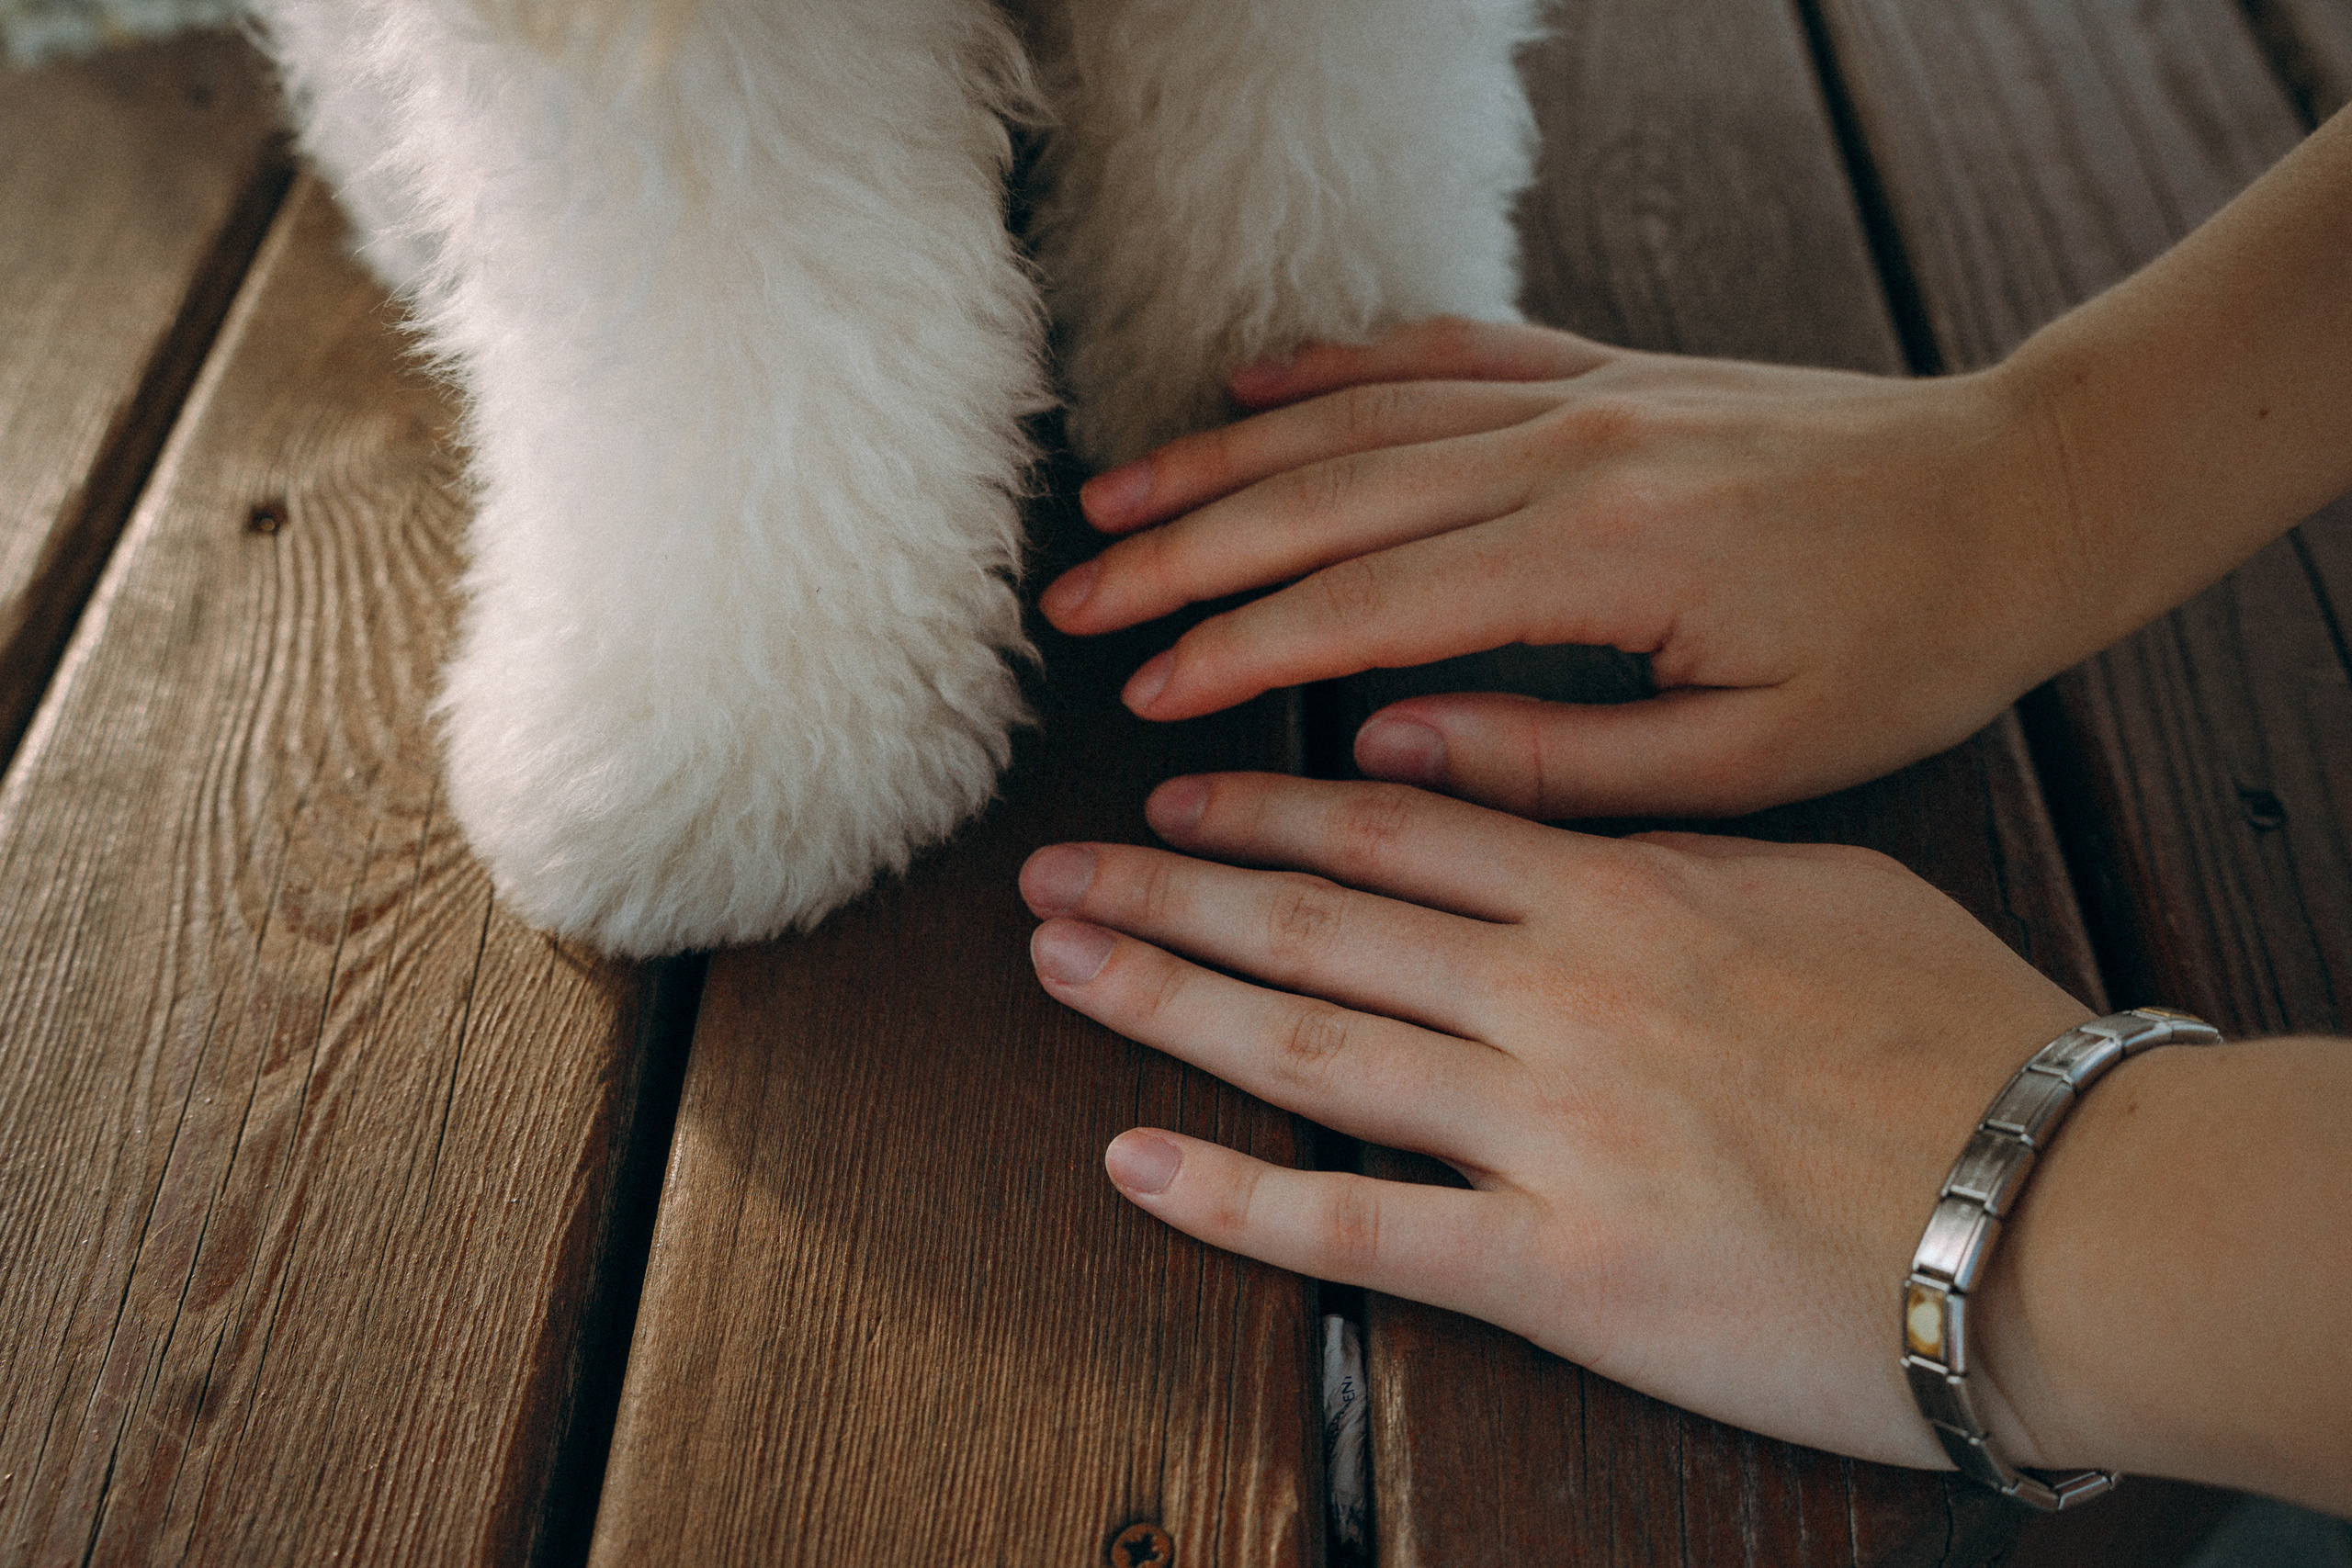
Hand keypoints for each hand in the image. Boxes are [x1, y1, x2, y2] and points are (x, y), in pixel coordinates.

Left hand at [1019, 772, 2093, 1467]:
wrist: (2068, 1209)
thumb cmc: (1965, 1040)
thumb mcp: (1820, 884)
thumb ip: (1669, 849)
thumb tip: (1564, 826)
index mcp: (1619, 893)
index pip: (1396, 834)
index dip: (1263, 812)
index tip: (1173, 796)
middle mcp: (1554, 996)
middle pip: (1315, 926)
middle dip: (1167, 890)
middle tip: (1052, 870)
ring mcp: (1544, 1130)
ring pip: (1306, 1048)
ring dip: (1163, 999)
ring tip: (1058, 964)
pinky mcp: (1558, 1270)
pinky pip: (1358, 1230)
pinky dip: (1231, 1197)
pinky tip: (1131, 1161)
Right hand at [1041, 318, 2101, 817]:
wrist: (2024, 498)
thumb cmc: (1906, 645)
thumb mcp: (1748, 755)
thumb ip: (1554, 762)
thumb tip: (1383, 753)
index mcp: (1599, 556)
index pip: (1364, 605)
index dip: (1237, 650)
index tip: (1145, 693)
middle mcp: (1568, 451)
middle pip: (1326, 497)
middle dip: (1185, 553)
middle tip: (1076, 603)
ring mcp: (1582, 394)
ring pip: (1360, 417)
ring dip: (1226, 460)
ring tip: (1117, 503)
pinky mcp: (1604, 369)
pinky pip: (1443, 352)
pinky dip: (1339, 366)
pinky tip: (1256, 385)